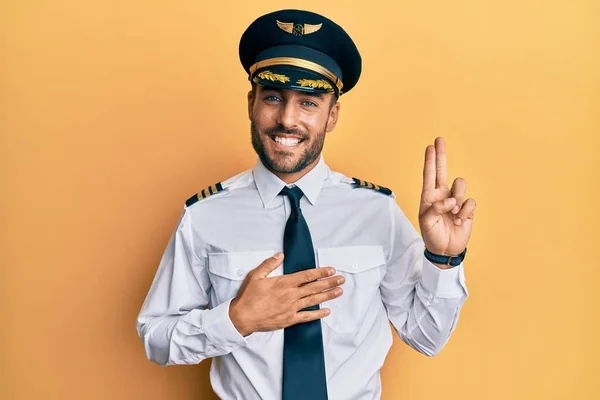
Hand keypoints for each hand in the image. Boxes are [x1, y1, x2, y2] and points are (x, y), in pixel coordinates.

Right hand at [229, 253, 344, 335]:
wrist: (242, 317)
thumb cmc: (248, 296)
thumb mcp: (256, 275)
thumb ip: (269, 264)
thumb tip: (281, 255)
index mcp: (284, 283)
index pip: (307, 276)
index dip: (320, 273)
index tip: (331, 270)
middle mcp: (291, 295)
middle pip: (314, 287)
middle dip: (329, 283)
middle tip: (341, 279)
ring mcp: (291, 308)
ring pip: (314, 300)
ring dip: (328, 296)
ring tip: (339, 291)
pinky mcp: (289, 319)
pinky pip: (307, 317)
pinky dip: (318, 314)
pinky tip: (327, 311)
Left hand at [418, 137, 476, 267]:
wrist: (446, 249)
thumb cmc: (432, 235)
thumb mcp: (427, 222)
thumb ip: (435, 208)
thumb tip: (450, 200)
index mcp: (429, 196)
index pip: (429, 175)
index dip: (430, 160)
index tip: (430, 146)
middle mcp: (442, 195)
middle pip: (443, 171)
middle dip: (441, 155)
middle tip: (439, 140)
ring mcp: (456, 200)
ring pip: (460, 185)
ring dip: (458, 199)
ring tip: (452, 214)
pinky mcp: (467, 208)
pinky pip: (470, 202)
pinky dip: (465, 212)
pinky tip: (459, 220)